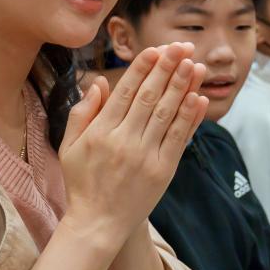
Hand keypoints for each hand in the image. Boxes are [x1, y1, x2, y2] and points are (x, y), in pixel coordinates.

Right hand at [59, 44, 208, 246]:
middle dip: (167, 69)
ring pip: (167, 114)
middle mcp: (124, 142)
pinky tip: (199, 98)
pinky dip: (191, 117)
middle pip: (150, 97)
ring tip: (194, 64)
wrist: (98, 223)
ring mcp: (145, 157)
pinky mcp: (163, 171)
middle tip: (182, 46)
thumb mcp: (69, 146)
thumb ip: (82, 112)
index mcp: (100, 132)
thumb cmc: (82, 182)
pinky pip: (179, 139)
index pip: (126, 92)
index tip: (156, 48)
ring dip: (183, 87)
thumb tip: (98, 82)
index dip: (142, 68)